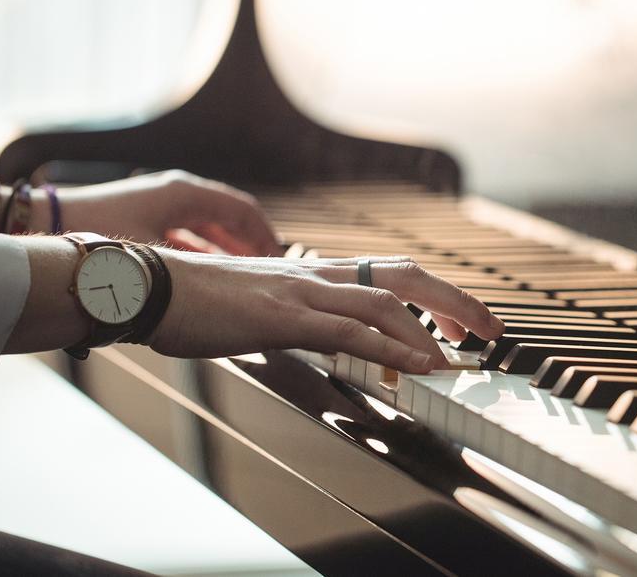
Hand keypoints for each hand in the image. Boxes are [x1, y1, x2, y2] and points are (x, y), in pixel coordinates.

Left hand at [33, 170, 279, 255]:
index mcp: (185, 193)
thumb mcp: (154, 254)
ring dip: (227, 248)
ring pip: (207, 225)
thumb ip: (194, 268)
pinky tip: (209, 273)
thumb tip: (228, 288)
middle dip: (249, 243)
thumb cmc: (98, 235)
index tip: (279, 259)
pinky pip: (188, 232)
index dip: (264, 236)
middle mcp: (176, 193)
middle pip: (228, 217)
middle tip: (268, 269)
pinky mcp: (145, 216)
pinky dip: (204, 250)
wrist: (45, 222)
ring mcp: (160, 203)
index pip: (243, 210)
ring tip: (245, 273)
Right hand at [149, 253, 504, 372]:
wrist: (148, 285)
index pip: (390, 272)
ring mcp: (301, 292)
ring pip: (385, 301)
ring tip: (462, 357)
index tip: (459, 321)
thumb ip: (299, 317)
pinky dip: (389, 347)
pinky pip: (346, 330)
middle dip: (454, 301)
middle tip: (489, 330)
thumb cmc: (197, 299)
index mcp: (314, 271)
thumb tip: (328, 337)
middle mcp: (316, 274)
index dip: (433, 293)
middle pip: (404, 275)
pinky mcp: (281, 317)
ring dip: (431, 329)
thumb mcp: (259, 305)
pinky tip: (415, 365)